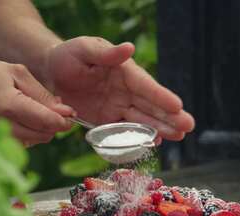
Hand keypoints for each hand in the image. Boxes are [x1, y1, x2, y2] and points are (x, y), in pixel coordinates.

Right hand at [0, 60, 73, 145]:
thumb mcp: (14, 73)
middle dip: (52, 125)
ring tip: (28, 112)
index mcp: (9, 105)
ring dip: (39, 130)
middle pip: (44, 136)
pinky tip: (17, 122)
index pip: (48, 122)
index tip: (69, 115)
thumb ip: (41, 93)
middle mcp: (2, 126)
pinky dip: (26, 136)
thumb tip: (64, 111)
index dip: (63, 121)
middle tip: (47, 110)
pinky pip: (20, 146)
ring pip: (34, 142)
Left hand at [40, 36, 194, 140]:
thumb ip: (105, 52)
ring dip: (160, 128)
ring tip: (178, 136)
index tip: (177, 105)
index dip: (160, 96)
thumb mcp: (84, 49)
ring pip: (142, 120)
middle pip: (150, 105)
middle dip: (170, 116)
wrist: (51, 73)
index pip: (145, 86)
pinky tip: (153, 143)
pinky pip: (124, 131)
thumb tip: (129, 48)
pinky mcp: (107, 121)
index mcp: (124, 72)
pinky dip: (138, 137)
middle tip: (188, 127)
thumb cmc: (69, 56)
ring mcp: (118, 107)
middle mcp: (125, 91)